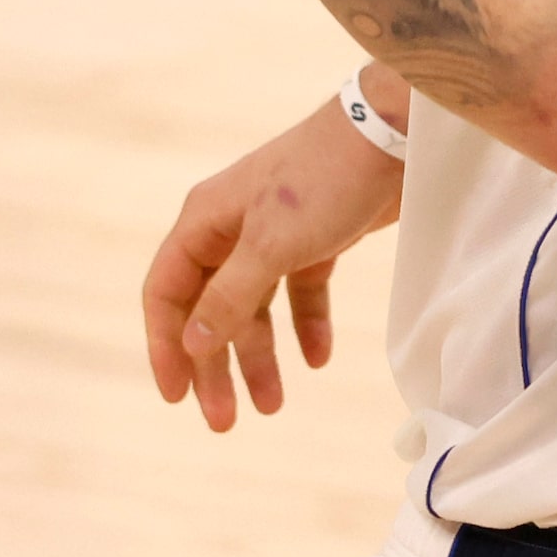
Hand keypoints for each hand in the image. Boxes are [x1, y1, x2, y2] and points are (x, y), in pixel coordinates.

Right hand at [143, 95, 403, 431]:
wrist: (390, 136)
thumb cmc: (323, 182)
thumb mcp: (272, 246)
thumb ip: (230, 298)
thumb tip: (192, 345)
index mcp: (204, 221)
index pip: (167, 293)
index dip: (166, 347)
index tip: (176, 398)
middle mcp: (230, 228)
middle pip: (208, 308)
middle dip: (214, 365)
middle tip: (225, 420)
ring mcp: (271, 233)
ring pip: (252, 307)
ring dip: (258, 355)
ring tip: (273, 405)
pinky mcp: (313, 238)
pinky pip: (297, 293)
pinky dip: (304, 326)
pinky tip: (319, 358)